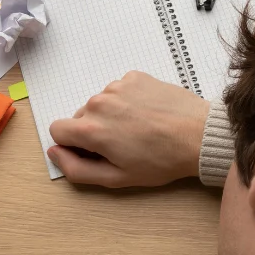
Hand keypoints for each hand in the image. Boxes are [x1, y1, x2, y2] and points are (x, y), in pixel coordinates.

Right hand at [48, 71, 210, 186]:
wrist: (199, 135)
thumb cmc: (161, 161)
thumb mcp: (117, 178)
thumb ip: (77, 169)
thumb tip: (54, 153)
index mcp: (90, 129)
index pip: (57, 130)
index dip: (72, 145)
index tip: (95, 152)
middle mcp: (98, 102)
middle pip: (80, 117)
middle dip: (94, 131)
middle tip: (124, 145)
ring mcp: (117, 86)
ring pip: (100, 103)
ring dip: (112, 115)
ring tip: (139, 129)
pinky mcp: (134, 77)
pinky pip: (119, 90)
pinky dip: (127, 101)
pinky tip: (147, 114)